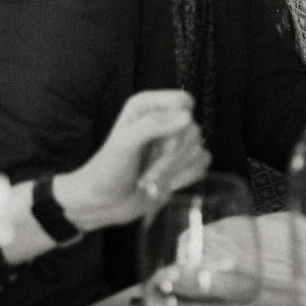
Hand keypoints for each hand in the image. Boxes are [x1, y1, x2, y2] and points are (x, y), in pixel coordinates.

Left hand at [52, 91, 208, 232]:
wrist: (104, 203)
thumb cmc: (107, 170)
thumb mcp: (125, 142)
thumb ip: (154, 124)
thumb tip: (187, 117)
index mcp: (148, 107)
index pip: (183, 102)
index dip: (178, 122)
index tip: (162, 142)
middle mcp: (163, 122)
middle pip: (193, 130)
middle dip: (171, 156)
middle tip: (147, 169)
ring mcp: (174, 144)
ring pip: (198, 150)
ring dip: (173, 170)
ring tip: (149, 179)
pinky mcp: (183, 164)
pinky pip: (201, 165)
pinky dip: (184, 178)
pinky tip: (164, 184)